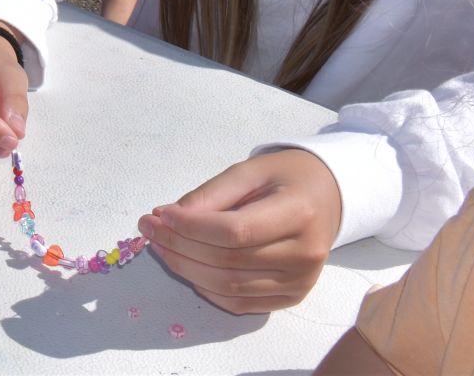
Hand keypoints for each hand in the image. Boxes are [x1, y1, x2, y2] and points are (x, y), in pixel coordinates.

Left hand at [138, 149, 341, 313]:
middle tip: (148, 227)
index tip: (160, 215)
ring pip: (229, 287)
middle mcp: (305, 254)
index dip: (192, 228)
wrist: (325, 197)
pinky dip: (205, 287)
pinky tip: (186, 264)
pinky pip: (239, 302)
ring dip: (186, 268)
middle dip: (179, 246)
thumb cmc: (284, 178)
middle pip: (228, 262)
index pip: (236, 232)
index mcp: (299, 213)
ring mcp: (300, 282)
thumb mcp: (249, 171)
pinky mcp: (291, 298)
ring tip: (159, 245)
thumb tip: (167, 217)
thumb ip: (210, 195)